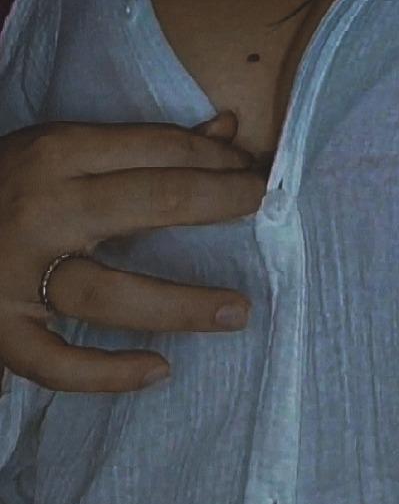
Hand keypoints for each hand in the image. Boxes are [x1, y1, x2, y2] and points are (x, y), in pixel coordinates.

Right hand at [0, 110, 267, 393]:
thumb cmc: (5, 188)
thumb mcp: (63, 151)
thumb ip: (145, 145)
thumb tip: (230, 129)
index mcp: (57, 153)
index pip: (158, 150)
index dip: (218, 159)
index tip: (257, 171)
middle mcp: (41, 208)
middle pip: (152, 204)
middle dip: (220, 204)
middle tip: (266, 210)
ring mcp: (18, 274)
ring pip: (111, 291)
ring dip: (182, 303)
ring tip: (238, 311)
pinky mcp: (2, 331)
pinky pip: (58, 363)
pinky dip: (107, 374)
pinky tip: (159, 370)